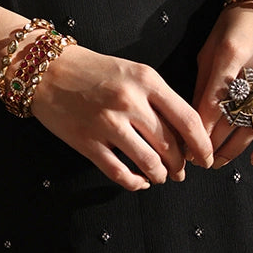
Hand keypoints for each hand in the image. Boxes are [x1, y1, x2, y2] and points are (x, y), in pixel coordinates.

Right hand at [31, 44, 214, 190]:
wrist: (46, 69)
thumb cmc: (92, 70)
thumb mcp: (132, 72)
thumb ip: (158, 99)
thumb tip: (184, 136)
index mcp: (146, 80)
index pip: (188, 119)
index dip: (202, 146)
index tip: (206, 158)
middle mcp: (129, 101)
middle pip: (171, 146)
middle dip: (181, 165)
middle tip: (181, 171)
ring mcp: (107, 123)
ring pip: (150, 163)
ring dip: (160, 175)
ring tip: (160, 176)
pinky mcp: (87, 142)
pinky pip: (121, 173)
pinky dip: (136, 183)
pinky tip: (139, 181)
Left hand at [194, 5, 252, 167]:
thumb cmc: (235, 24)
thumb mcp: (211, 44)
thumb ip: (203, 80)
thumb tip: (191, 116)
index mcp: (231, 54)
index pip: (212, 101)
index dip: (198, 129)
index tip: (185, 146)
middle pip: (233, 118)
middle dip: (212, 143)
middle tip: (196, 159)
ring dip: (235, 148)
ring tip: (217, 162)